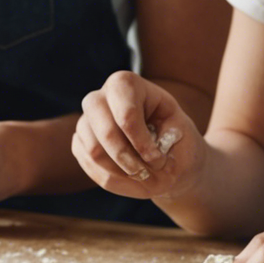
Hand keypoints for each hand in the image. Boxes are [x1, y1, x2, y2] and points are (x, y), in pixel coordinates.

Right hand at [72, 71, 202, 199]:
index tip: (158, 160)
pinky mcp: (80, 142)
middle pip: (106, 133)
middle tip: (147, 173)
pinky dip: (113, 177)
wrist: (166, 151)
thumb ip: (167, 147)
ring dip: (122, 172)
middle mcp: (99, 97)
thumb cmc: (175, 138)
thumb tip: (149, 162)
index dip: (141, 142)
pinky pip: (89, 165)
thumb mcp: (183, 136)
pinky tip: (129, 175)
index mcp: (127, 85)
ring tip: (142, 175)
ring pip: (95, 152)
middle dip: (128, 159)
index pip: (126, 113)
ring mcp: (86, 120)